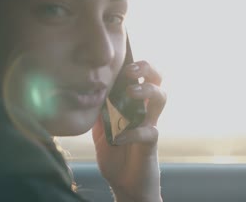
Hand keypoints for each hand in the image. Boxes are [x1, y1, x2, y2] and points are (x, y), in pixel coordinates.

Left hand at [92, 61, 165, 201]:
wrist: (124, 183)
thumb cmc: (115, 153)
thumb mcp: (99, 128)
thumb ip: (96, 111)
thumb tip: (84, 93)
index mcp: (133, 104)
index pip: (140, 76)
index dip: (134, 64)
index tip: (118, 61)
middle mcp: (145, 110)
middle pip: (157, 79)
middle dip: (147, 69)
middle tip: (130, 71)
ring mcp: (150, 125)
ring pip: (161, 98)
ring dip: (147, 90)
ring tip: (131, 92)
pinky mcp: (151, 144)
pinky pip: (148, 132)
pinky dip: (132, 133)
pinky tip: (119, 137)